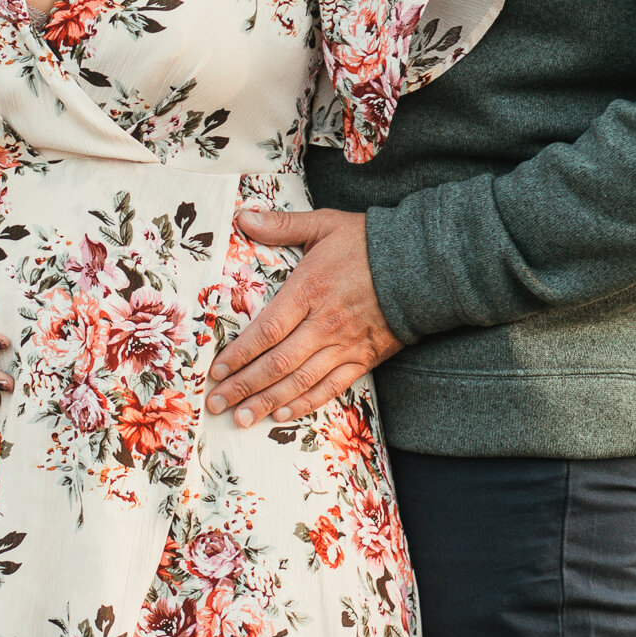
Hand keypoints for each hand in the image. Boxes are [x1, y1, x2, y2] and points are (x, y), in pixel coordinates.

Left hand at [205, 209, 397, 425]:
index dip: (239, 354)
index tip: (215, 370)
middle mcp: (324, 324)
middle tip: (215, 404)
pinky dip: (306, 404)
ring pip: (300, 381)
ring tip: (242, 419)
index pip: (266, 330)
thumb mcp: (323, 224)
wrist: (419, 263)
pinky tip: (284, 414)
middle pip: (277, 363)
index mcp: (309, 290)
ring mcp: (344, 345)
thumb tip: (242, 217)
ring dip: (268, 402)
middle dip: (244, 386)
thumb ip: (282, 225)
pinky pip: (331, 388)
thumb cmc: (366, 242)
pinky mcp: (363, 359)